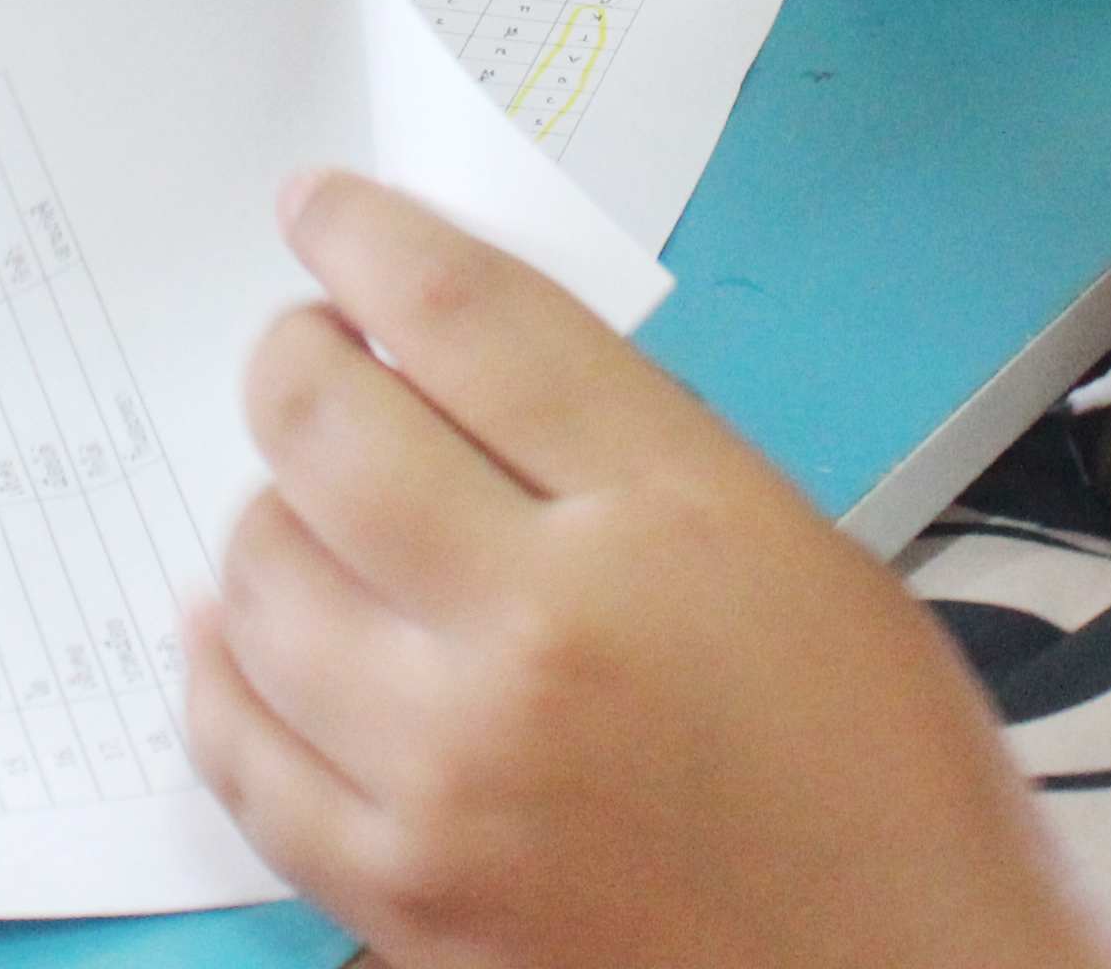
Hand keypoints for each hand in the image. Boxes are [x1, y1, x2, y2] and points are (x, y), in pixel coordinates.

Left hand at [188, 176, 1110, 968]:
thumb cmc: (887, 783)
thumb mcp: (798, 548)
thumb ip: (628, 448)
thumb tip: (456, 364)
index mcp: (670, 518)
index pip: (463, 317)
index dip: (368, 238)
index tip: (325, 215)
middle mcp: (543, 633)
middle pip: (324, 426)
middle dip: (294, 360)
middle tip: (307, 355)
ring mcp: (454, 775)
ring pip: (256, 575)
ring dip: (266, 514)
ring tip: (306, 507)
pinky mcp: (401, 895)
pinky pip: (241, 750)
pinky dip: (223, 674)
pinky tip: (240, 636)